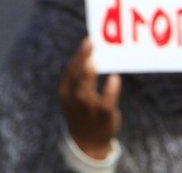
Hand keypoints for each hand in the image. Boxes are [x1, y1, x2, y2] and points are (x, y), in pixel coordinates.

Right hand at [59, 38, 121, 159]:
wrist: (88, 142)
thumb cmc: (84, 111)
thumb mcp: (77, 94)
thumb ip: (84, 76)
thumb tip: (95, 53)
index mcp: (66, 92)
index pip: (71, 71)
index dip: (79, 55)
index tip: (89, 40)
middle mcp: (74, 101)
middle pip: (76, 78)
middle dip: (82, 60)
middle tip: (92, 44)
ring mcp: (87, 111)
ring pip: (85, 92)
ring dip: (89, 76)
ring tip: (95, 61)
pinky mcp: (103, 118)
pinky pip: (105, 104)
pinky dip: (109, 91)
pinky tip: (115, 79)